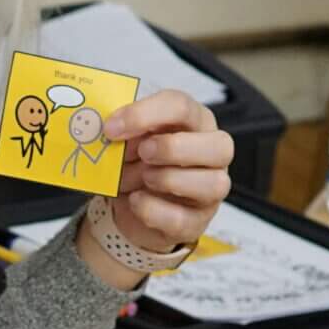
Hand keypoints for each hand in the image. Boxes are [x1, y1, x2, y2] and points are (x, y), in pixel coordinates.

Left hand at [101, 89, 234, 255]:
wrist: (131, 203)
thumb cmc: (138, 162)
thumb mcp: (128, 139)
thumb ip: (123, 131)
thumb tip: (109, 130)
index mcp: (194, 121)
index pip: (181, 106)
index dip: (145, 114)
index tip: (112, 128)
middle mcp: (212, 153)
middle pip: (219, 144)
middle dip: (173, 148)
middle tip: (142, 152)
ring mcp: (210, 190)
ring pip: (213, 184)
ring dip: (168, 179)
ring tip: (142, 178)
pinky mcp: (196, 222)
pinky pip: (182, 219)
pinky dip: (153, 210)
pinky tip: (136, 200)